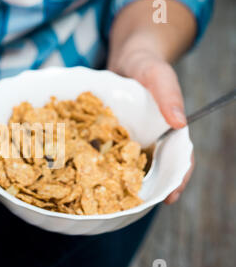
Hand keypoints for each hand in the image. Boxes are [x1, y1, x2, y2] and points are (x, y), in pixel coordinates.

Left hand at [108, 49, 193, 203]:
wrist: (126, 58)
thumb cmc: (147, 65)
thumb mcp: (159, 75)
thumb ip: (168, 95)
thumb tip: (179, 123)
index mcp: (169, 131)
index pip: (179, 159)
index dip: (177, 179)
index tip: (170, 197)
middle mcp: (150, 140)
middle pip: (153, 170)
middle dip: (145, 190)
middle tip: (134, 208)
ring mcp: (130, 140)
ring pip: (129, 166)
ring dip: (122, 183)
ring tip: (110, 201)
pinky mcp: (111, 136)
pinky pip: (107, 152)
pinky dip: (101, 164)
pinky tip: (87, 175)